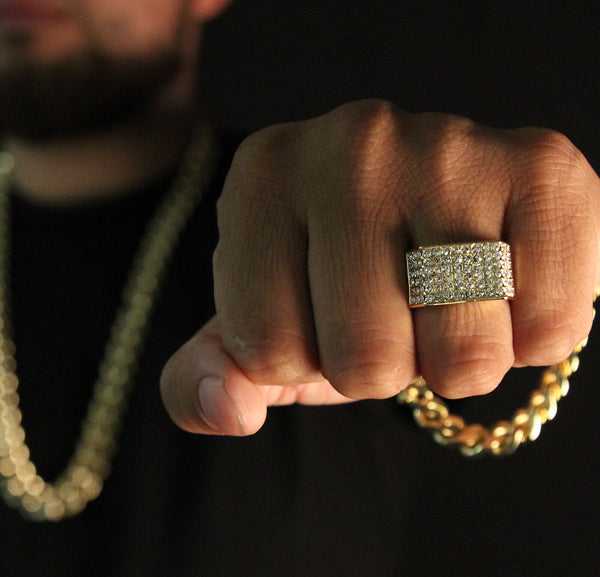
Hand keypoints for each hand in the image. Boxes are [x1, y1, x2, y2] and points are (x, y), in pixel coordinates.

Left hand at [160, 99, 599, 435]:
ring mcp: (448, 147)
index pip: (268, 349)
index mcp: (261, 178)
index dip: (305, 360)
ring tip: (448, 299)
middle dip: (385, 366)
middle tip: (396, 311)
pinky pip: (548, 331)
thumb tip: (226, 410)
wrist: (428, 213)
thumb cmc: (332, 277)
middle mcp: (350, 143)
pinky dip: (527, 338)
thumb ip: (209, 376)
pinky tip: (505, 286)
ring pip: (460, 356)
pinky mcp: (542, 166)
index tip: (324, 313)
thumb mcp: (258, 322)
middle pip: (367, 359)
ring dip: (455, 358)